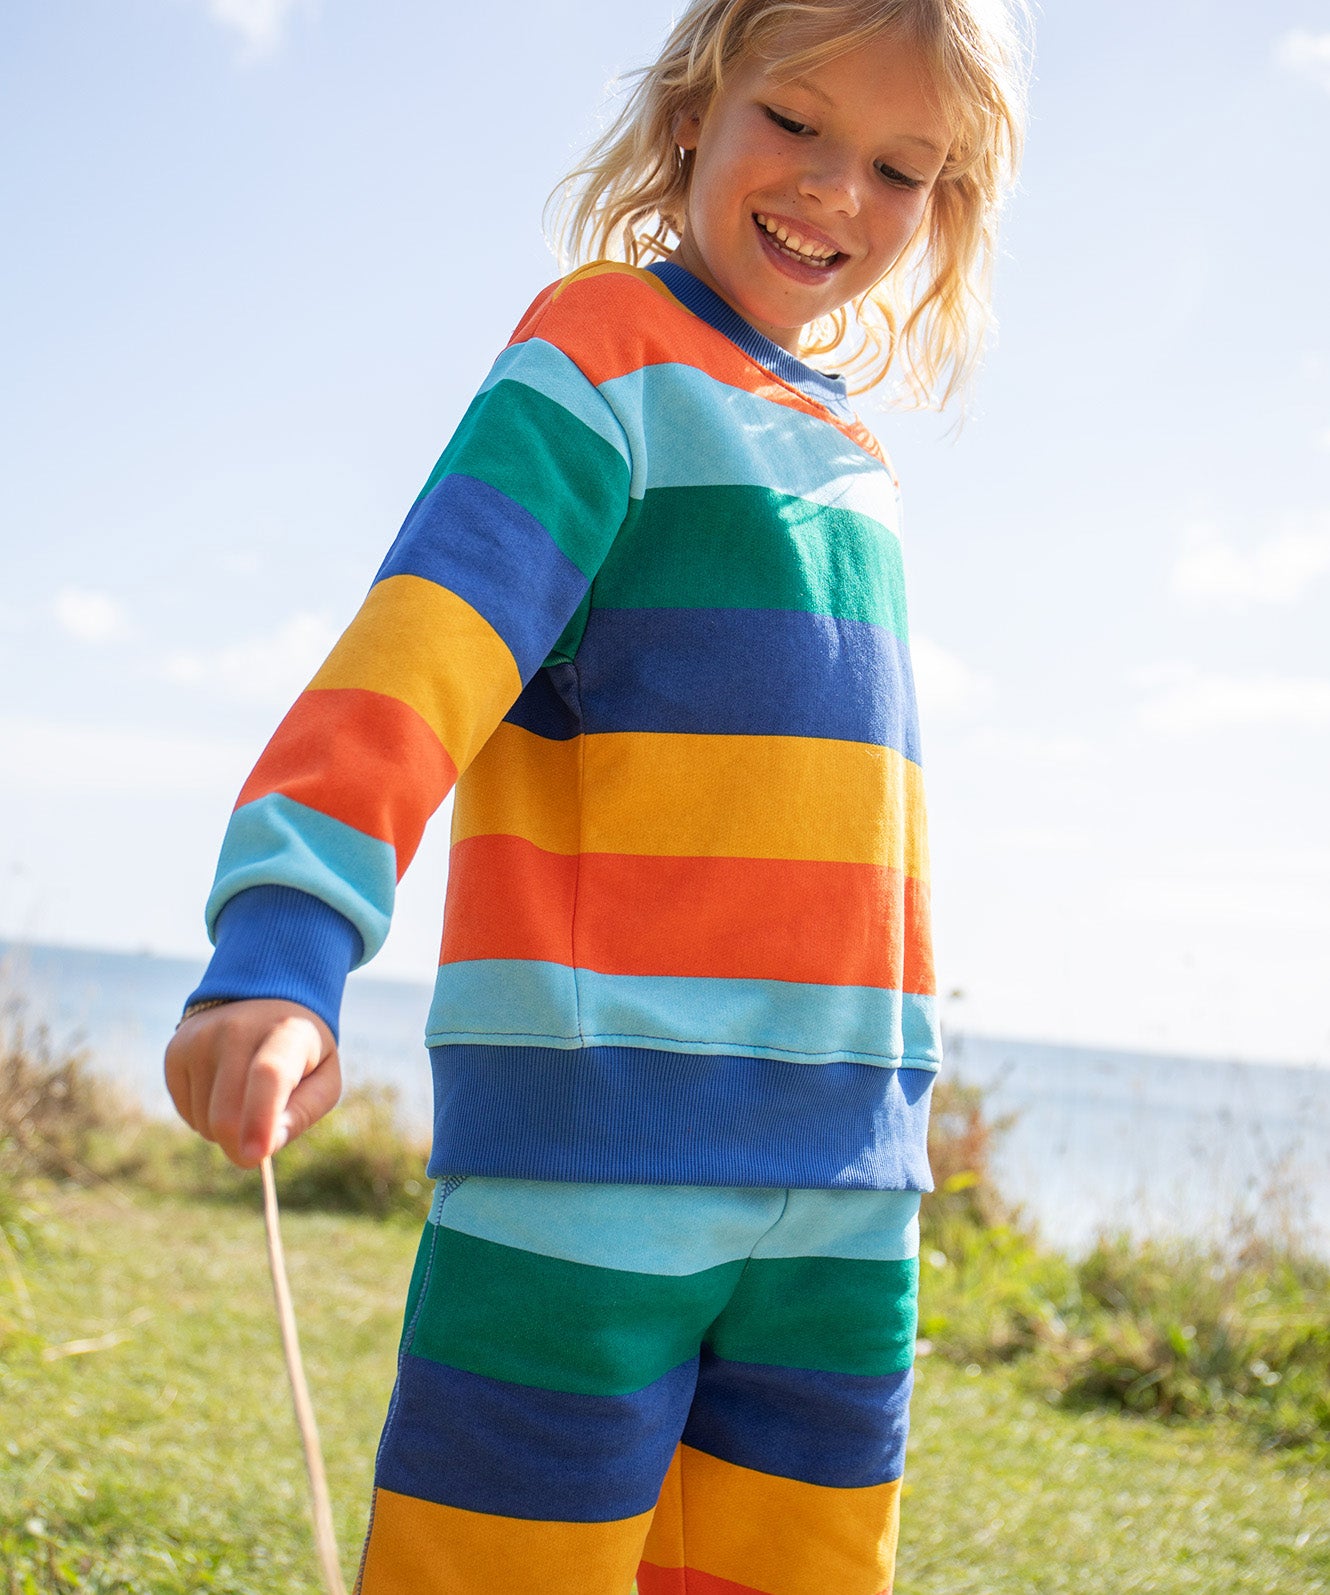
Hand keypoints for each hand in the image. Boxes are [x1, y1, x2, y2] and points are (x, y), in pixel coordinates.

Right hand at [164, 998, 341, 1167]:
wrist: (261, 1000)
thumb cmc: (301, 1052)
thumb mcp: (323, 1077)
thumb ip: (304, 1112)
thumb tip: (269, 1146)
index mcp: (286, 1032)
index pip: (268, 1075)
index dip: (260, 1118)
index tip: (256, 1156)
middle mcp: (236, 1029)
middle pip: (226, 1115)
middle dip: (243, 1146)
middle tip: (261, 1143)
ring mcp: (200, 1039)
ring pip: (204, 1122)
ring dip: (226, 1130)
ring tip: (246, 1094)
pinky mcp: (175, 1052)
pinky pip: (186, 1113)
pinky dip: (206, 1118)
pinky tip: (224, 1088)